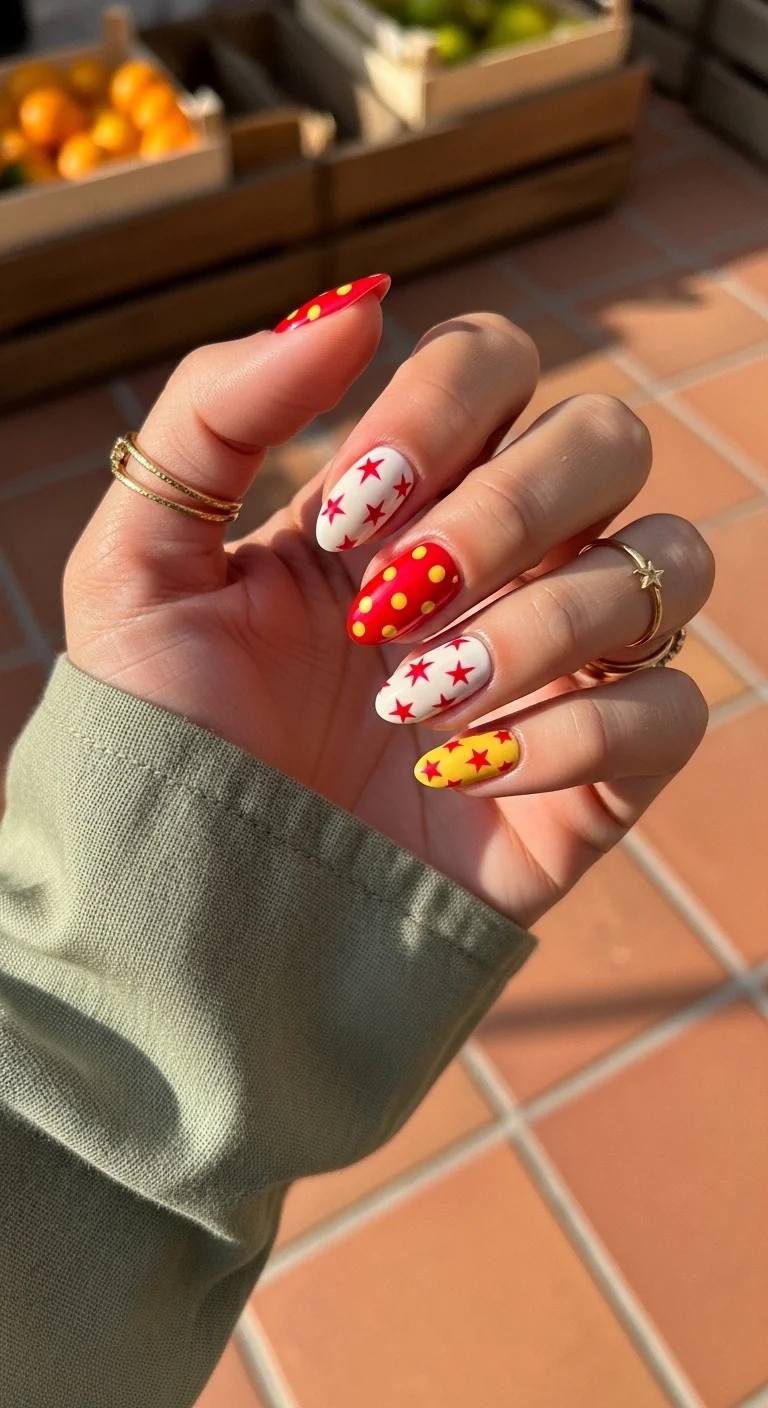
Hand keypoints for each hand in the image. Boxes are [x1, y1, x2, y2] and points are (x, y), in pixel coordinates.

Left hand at [65, 280, 713, 928]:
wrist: (191, 917)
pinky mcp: (597, 776)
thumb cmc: (165, 741)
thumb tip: (357, 301)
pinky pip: (674, 706)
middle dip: (505, 508)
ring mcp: (556, 666)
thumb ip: (215, 412)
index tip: (344, 522)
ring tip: (416, 703)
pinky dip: (579, 733)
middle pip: (609, 437)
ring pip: (669, 562)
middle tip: (390, 603)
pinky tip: (462, 777)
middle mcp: (496, 563)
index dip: (438, 414)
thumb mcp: (138, 568)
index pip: (495, 362)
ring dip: (541, 624)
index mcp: (399, 497)